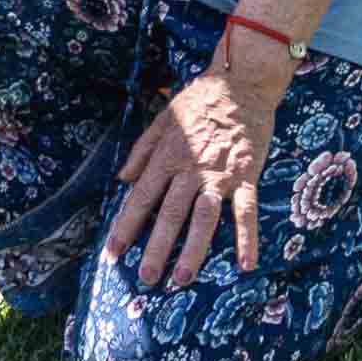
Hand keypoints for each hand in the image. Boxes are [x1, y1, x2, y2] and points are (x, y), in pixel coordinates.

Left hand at [111, 55, 284, 286]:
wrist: (241, 82)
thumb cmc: (200, 100)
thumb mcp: (163, 118)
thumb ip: (141, 151)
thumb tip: (122, 179)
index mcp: (167, 155)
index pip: (141, 196)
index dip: (126, 226)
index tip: (113, 253)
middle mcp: (190, 168)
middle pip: (170, 213)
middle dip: (156, 248)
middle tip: (146, 278)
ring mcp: (220, 173)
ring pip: (204, 216)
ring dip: (194, 249)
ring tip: (182, 278)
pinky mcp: (247, 174)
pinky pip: (246, 210)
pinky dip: (248, 237)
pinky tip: (247, 264)